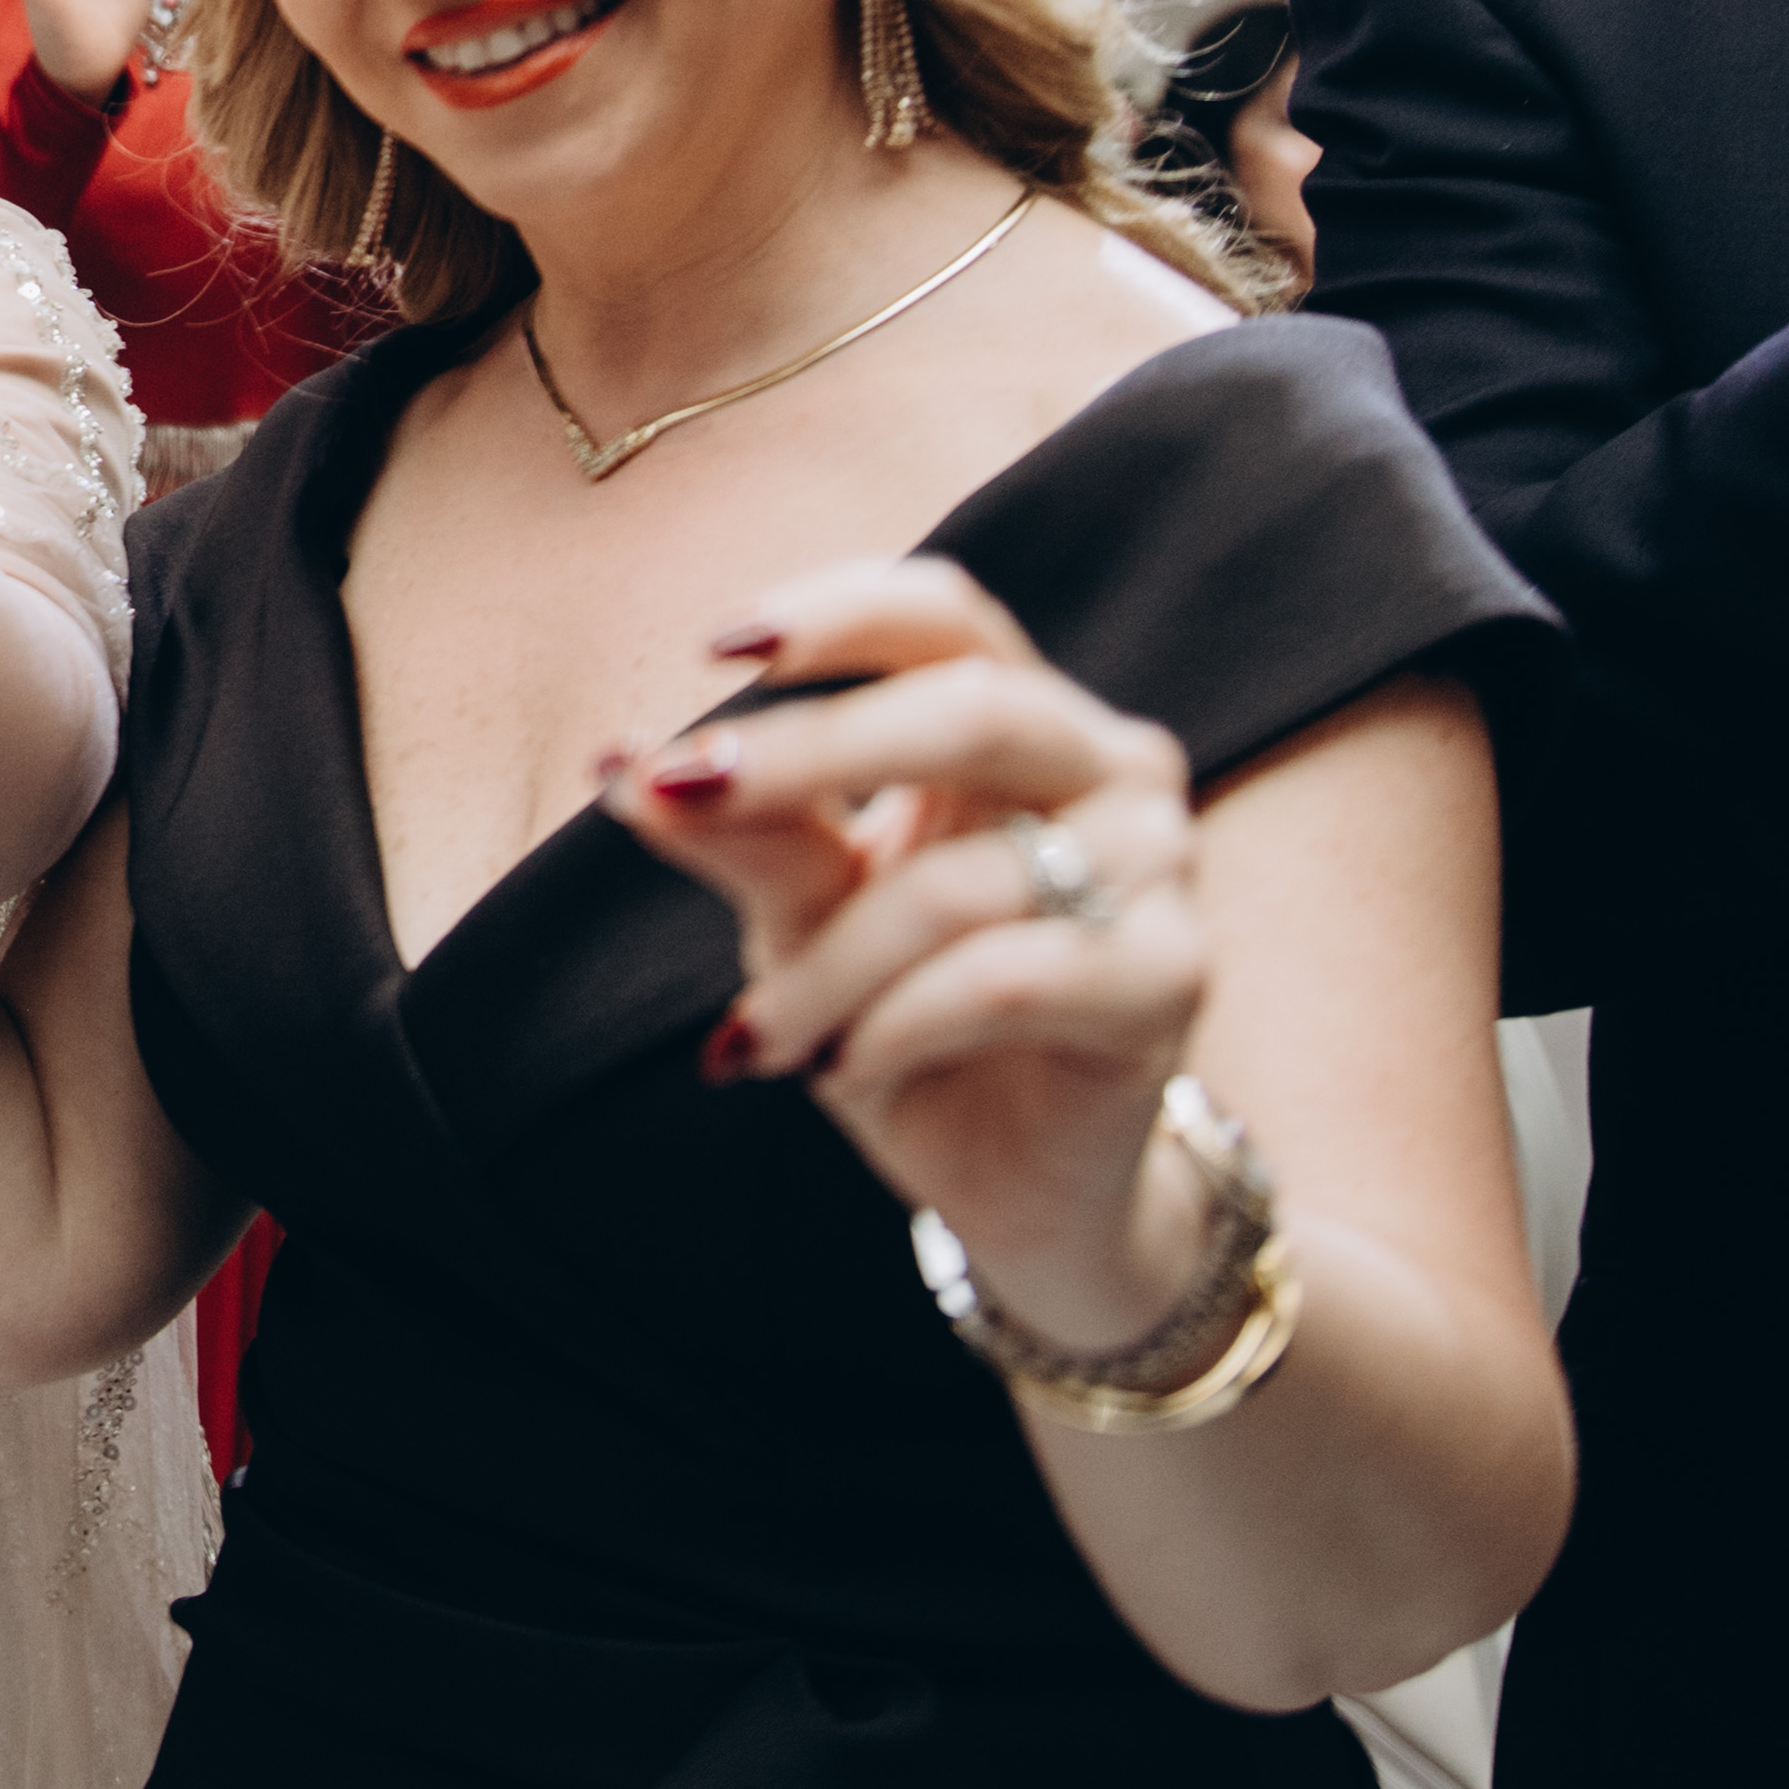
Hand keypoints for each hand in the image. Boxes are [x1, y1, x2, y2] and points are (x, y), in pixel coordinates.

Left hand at [609, 559, 1209, 1342]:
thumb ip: (740, 833)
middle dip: (806, 754)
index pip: (943, 613)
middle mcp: (1106, 764)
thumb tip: (619, 763)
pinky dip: (897, 1021)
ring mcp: (1157, 863)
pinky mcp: (1170, 974)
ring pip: (961, 883)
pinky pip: (1011, 977)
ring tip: (758, 1037)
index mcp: (1017, 717)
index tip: (714, 647)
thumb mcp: (801, 911)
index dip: (838, 612)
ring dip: (828, 968)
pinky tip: (840, 1066)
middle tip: (672, 793)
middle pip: (971, 710)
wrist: (1005, 1176)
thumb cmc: (897, 1009)